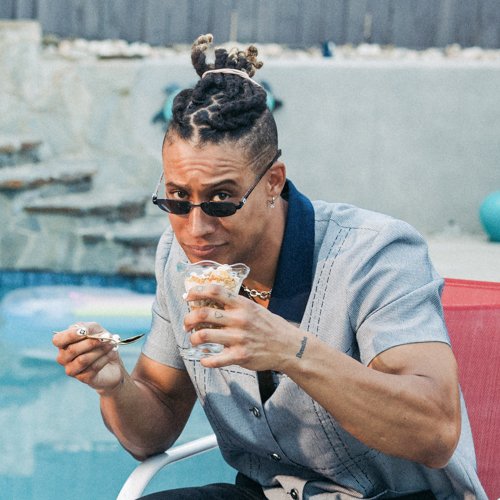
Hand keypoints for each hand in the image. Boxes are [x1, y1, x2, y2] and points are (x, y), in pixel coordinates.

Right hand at [52, 322, 124, 393]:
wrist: (113, 362)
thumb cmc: (100, 343)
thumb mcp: (96, 330)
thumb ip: (88, 327)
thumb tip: (83, 330)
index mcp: (63, 344)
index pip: (58, 340)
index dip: (70, 335)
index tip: (85, 331)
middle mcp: (64, 358)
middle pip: (72, 350)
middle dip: (91, 342)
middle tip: (106, 338)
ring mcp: (71, 369)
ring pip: (82, 360)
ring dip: (100, 351)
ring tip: (111, 345)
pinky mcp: (83, 378)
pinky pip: (93, 368)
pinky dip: (105, 358)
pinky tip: (111, 352)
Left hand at [183, 285, 302, 370]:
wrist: (288, 346)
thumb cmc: (269, 326)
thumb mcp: (254, 308)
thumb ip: (235, 304)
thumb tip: (211, 299)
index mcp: (242, 304)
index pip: (215, 291)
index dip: (197, 291)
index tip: (188, 296)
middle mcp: (239, 319)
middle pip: (203, 313)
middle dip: (188, 319)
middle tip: (186, 324)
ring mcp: (239, 338)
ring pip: (204, 335)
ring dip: (193, 338)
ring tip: (194, 340)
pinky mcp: (240, 356)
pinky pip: (215, 359)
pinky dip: (205, 360)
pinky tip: (204, 359)